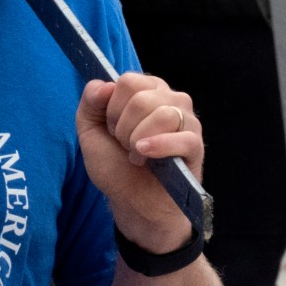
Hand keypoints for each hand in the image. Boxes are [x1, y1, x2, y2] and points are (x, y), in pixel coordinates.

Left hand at [79, 74, 203, 254]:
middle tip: (125, 145)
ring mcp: (188, 121)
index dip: (112, 108)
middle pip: (141, 98)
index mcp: (149, 91)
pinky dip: (158, 147)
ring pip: (161, 114)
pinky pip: (181, 137)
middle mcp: (172, 100)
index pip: (128, 81)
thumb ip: (90, 104)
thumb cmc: (117, 167)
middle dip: (123, 127)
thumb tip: (103, 85)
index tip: (112, 129)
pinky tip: (144, 157)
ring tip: (137, 155)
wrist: (134, 204)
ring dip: (138, 140)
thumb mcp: (90, 133)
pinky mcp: (196, 145)